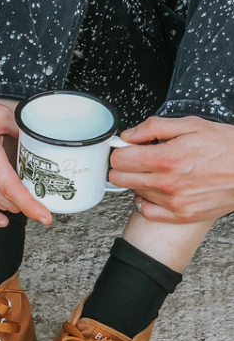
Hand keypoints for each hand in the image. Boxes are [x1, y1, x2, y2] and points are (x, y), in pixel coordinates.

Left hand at [110, 115, 233, 222]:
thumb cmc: (226, 146)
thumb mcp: (191, 124)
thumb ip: (153, 127)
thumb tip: (128, 135)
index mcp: (165, 159)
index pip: (118, 159)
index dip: (120, 150)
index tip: (127, 147)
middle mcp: (166, 184)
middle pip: (119, 178)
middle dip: (124, 165)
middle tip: (138, 158)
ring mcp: (172, 202)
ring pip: (133, 192)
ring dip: (139, 180)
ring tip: (158, 170)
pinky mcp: (181, 215)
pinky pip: (147, 211)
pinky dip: (147, 200)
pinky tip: (157, 189)